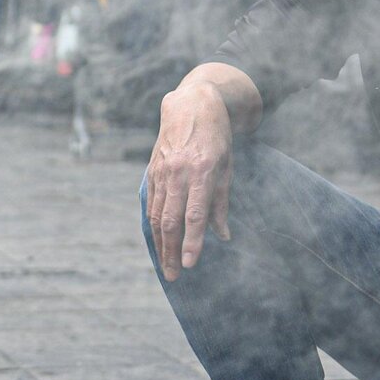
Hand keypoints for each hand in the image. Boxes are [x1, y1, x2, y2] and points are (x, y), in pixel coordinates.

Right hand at [147, 82, 233, 277]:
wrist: (191, 103)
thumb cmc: (216, 135)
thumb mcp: (228, 165)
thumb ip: (222, 202)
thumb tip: (222, 235)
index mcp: (202, 170)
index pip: (195, 214)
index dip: (192, 241)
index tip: (191, 264)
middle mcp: (178, 172)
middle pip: (170, 220)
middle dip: (172, 251)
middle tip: (175, 275)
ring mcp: (162, 171)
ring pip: (157, 215)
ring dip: (160, 244)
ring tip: (166, 265)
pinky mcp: (152, 170)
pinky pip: (151, 203)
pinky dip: (152, 225)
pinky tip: (156, 241)